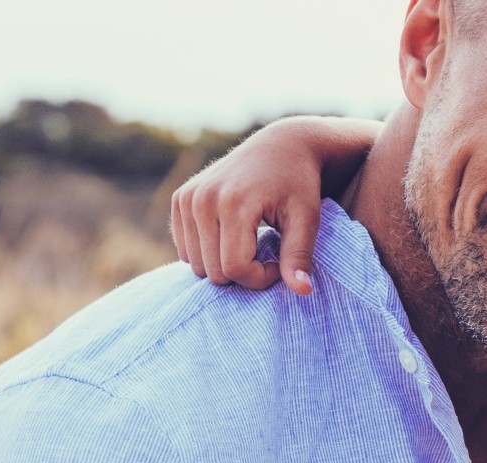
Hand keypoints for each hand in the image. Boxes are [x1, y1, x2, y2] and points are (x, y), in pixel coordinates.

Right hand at [170, 116, 379, 294]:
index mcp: (233, 202)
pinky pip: (187, 250)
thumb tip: (302, 292)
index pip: (235, 268)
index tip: (279, 263)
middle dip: (244, 272)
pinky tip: (234, 236)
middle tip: (268, 253)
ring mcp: (187, 198)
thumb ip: (299, 256)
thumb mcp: (307, 219)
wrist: (282, 146)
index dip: (260, 278)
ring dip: (226, 264)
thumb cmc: (299, 184)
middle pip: (214, 271)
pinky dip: (210, 252)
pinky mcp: (180, 199)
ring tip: (253, 242)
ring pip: (197, 265)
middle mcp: (202, 199)